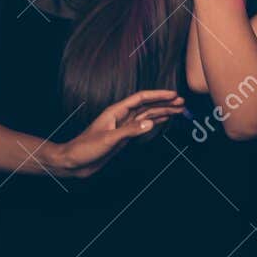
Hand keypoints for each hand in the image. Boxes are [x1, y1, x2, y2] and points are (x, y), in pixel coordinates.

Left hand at [44, 90, 185, 178]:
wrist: (73, 161)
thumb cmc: (85, 148)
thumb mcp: (108, 139)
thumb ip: (129, 131)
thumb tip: (150, 123)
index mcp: (116, 111)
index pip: (141, 98)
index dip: (158, 95)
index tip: (174, 94)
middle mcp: (122, 116)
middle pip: (147, 105)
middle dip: (165, 103)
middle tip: (182, 103)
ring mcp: (124, 126)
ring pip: (148, 115)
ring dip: (163, 112)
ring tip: (179, 110)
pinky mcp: (124, 136)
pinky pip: (144, 125)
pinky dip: (156, 121)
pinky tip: (164, 120)